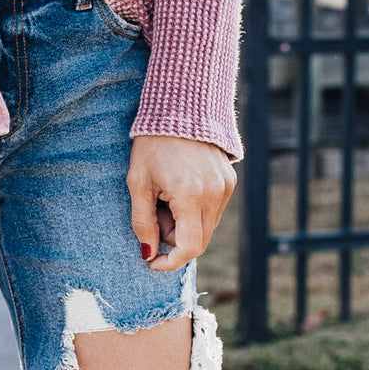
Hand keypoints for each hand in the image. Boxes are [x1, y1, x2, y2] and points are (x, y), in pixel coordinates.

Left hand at [127, 135, 237, 271]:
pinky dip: (195, 211)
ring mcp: (226, 187)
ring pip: (206, 228)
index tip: (152, 262)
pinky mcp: (230, 182)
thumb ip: (142, 222)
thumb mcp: (138, 184)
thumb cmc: (152, 144)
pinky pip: (212, 212)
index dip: (171, 262)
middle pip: (198, 241)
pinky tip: (181, 189)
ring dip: (184, 225)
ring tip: (167, 197)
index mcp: (190, 195)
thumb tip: (148, 254)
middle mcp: (215, 194)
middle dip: (173, 238)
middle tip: (156, 213)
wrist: (181, 107)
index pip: (189, 248)